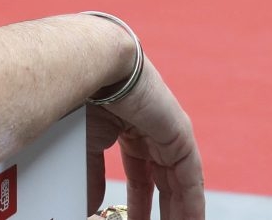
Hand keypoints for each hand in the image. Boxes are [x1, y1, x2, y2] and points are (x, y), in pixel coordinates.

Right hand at [88, 61, 204, 219]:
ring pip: (178, 182)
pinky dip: (191, 203)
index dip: (138, 201)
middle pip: (161, 181)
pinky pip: (190, 177)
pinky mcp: (181, 135)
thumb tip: (93, 206)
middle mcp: (151, 131)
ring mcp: (168, 132)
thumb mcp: (84, 145)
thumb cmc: (80, 95)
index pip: (139, 174)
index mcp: (127, 128)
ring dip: (177, 212)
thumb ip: (91, 176)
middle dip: (159, 210)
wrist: (94, 66)